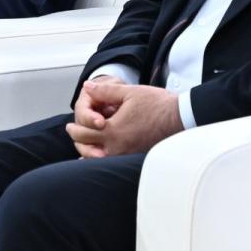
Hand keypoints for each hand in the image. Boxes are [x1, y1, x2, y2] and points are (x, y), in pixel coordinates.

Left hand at [65, 79, 183, 157]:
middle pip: (87, 150)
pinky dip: (102, 159)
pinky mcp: (135, 158)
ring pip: (98, 160)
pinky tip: (102, 154)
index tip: (70, 126)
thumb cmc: (157, 104)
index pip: (84, 133)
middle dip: (78, 141)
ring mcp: (126, 156)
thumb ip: (105, 91)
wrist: (180, 118)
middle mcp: (118, 148)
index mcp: (113, 131)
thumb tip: (87, 87)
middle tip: (73, 134)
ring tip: (84, 146)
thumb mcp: (129, 93)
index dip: (74, 129)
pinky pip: (112, 163)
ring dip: (88, 153)